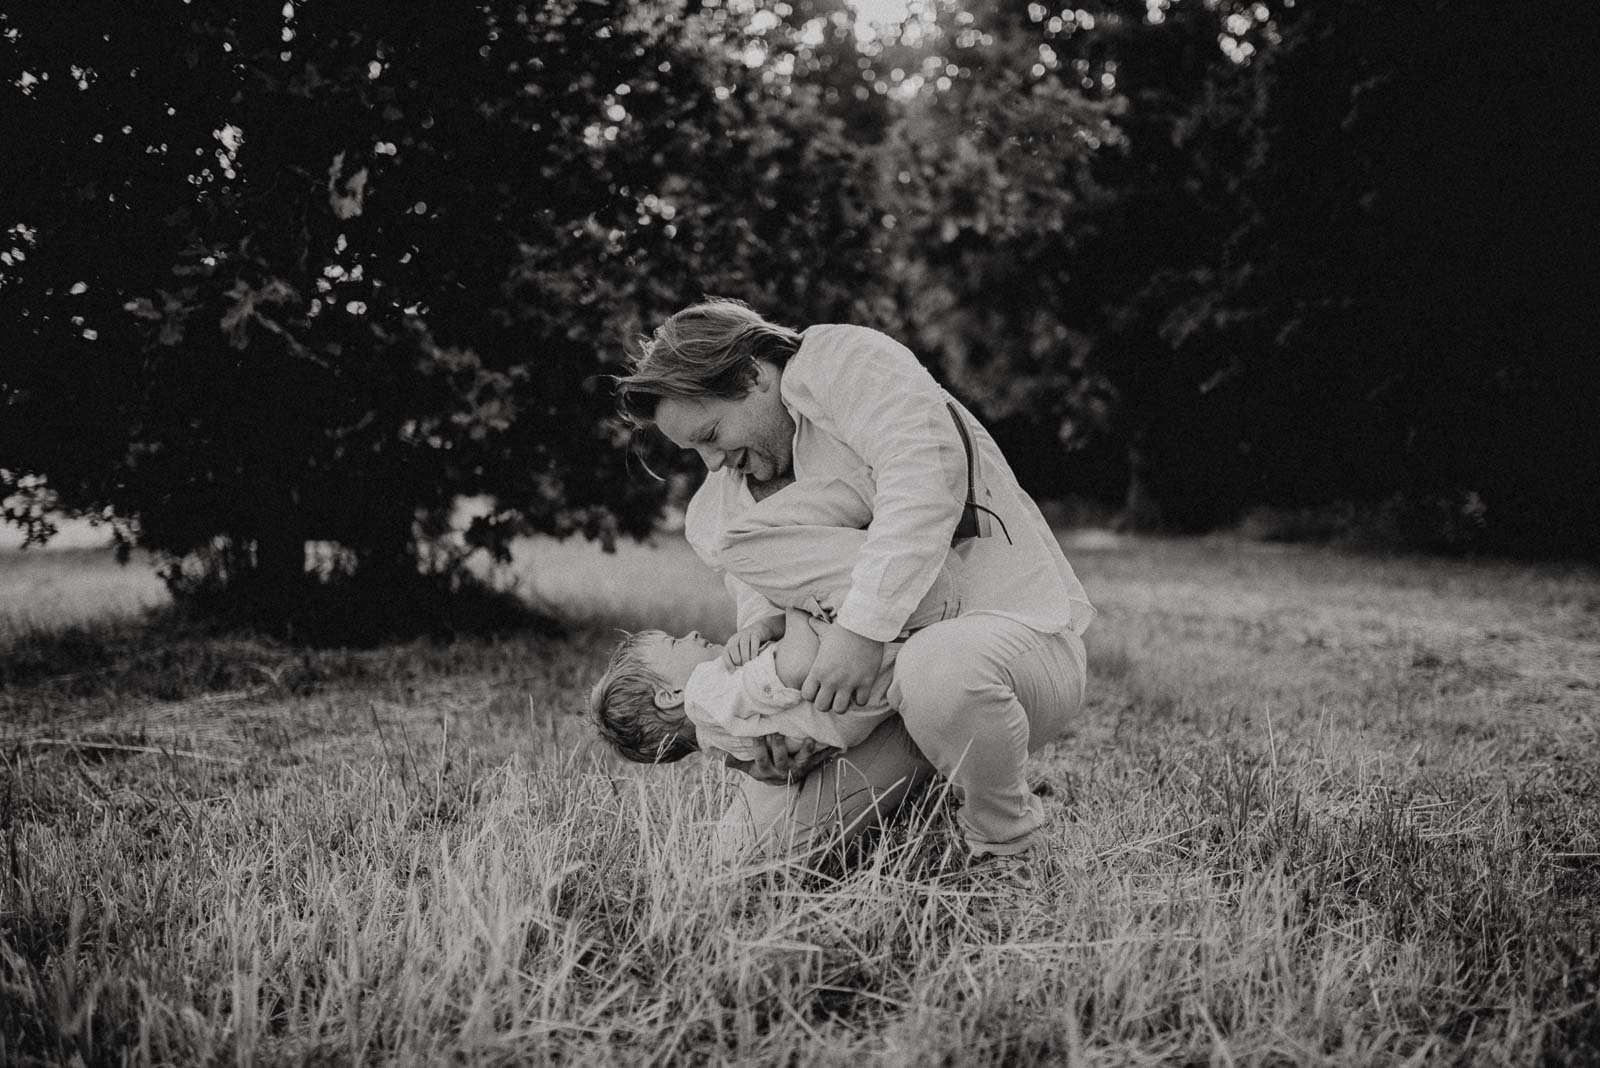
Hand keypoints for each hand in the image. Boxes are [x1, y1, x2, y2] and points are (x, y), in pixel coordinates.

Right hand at [715, 734, 835, 785]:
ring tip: (808, 740)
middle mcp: (782, 772)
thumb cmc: (765, 771)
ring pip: (801, 761)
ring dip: (805, 751)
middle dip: (778, 745)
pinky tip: (838, 747)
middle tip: (776, 730)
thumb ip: (735, 761)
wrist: (783, 784)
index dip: (758, 748)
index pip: (760, 759)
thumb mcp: (750, 768)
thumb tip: (715, 755)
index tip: (756, 734)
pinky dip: (828, 754)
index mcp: (767, 771)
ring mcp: (797, 769)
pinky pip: (819, 761)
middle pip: (779, 758)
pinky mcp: (810, 767)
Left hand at [721, 616, 781, 668]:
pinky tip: (755, 657)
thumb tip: (736, 673)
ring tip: (748, 663)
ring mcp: (746, 634)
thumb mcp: (741, 649)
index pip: (725, 653)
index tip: (733, 672)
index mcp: (731, 642)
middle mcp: (737, 637)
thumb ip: (738, 657)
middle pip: (733, 647)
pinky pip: (754, 641)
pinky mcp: (756, 633)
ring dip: (745, 655)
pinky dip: (754, 650)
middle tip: (743, 666)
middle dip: (737, 659)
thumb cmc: (750, 644)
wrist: (761, 628)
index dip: (728, 663)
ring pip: (743, 644)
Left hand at [802, 624, 884, 713]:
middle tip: (832, 695)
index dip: (812, 695)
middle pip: (822, 707)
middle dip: (826, 703)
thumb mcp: (825, 630)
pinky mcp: (866, 682)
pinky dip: (860, 699)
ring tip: (846, 695)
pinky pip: (861, 702)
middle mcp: (831, 680)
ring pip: (840, 709)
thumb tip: (810, 619)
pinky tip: (860, 690)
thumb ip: (816, 628)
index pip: (807, 695)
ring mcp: (848, 682)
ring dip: (842, 704)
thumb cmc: (844, 628)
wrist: (865, 625)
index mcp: (818, 670)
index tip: (819, 689)